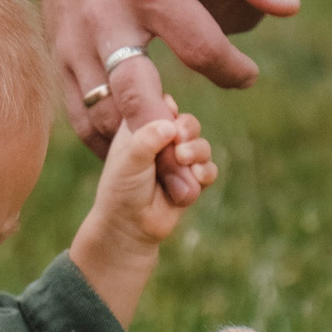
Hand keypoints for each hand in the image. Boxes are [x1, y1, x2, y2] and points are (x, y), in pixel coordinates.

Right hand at [0, 0, 299, 155]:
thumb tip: (289, 10)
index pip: (199, 48)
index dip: (232, 71)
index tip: (247, 75)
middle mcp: (106, 20)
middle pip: (135, 96)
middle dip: (165, 143)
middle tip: (193, 181)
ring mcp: (76, 44)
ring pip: (102, 116)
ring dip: (135, 153)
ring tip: (169, 174)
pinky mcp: (59, 59)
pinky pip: (79, 117)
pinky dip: (106, 145)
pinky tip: (136, 158)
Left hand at [68, 102, 214, 326]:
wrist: (130, 227)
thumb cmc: (122, 189)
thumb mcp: (129, 158)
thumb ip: (147, 137)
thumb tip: (171, 124)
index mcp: (141, 128)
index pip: (161, 104)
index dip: (168, 107)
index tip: (167, 114)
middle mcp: (162, 142)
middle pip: (188, 122)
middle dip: (188, 129)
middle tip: (180, 140)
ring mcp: (178, 162)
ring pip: (202, 145)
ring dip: (197, 151)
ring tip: (184, 161)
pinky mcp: (192, 181)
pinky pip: (209, 169)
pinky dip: (204, 172)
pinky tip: (195, 178)